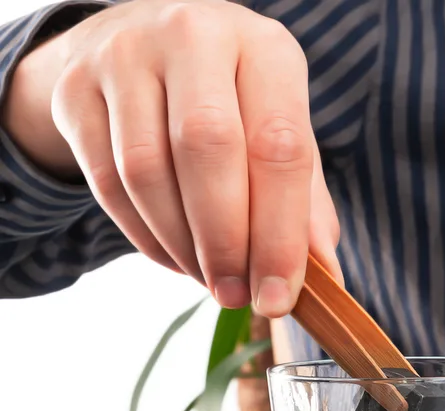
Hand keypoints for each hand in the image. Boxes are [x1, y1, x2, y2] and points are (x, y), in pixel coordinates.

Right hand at [2, 0, 340, 315]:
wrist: (144, 49)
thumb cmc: (233, 105)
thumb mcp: (280, 134)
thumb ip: (306, 204)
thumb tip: (325, 278)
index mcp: (263, 49)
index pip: (278, 146)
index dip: (280, 235)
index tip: (277, 296)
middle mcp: (194, 37)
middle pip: (207, 149)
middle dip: (224, 242)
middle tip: (236, 295)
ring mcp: (125, 56)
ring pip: (146, 172)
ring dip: (182, 246)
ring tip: (209, 278)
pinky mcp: (75, 90)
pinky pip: (108, 184)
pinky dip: (146, 238)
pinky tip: (175, 257)